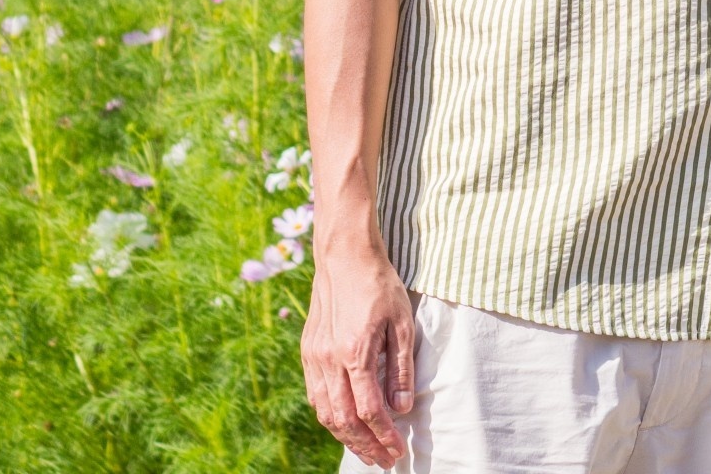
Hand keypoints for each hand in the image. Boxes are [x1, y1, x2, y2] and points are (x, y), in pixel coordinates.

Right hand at [302, 246, 418, 467]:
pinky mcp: (308, 351)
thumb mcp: (402, 323)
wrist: (344, 256)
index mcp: (355, 353)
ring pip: (325, 412)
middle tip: (383, 461)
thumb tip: (401, 407)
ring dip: (345, 437)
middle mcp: (329, 360)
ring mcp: (315, 357)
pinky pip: (315, 395)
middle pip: (344, 419)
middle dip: (364, 445)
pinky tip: (344, 424)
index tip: (398, 451)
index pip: (369, 410)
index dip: (384, 436)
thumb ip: (401, 367)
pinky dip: (329, 416)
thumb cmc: (379, 285)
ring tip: (365, 450)